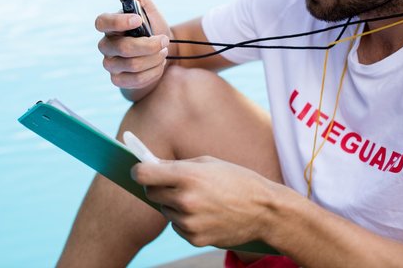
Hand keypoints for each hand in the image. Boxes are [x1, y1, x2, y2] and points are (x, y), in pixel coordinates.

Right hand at [96, 0, 170, 89]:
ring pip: (132, 65)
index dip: (118, 22)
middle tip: (164, 41)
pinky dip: (152, 72)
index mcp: (110, 26)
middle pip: (123, 48)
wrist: (162, 54)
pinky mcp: (118, 80)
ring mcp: (110, 64)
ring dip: (154, 58)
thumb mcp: (149, 11)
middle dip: (149, 45)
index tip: (138, 20)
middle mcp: (106, 45)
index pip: (102, 22)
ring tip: (163, 52)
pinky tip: (159, 65)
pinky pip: (135, 80)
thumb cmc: (152, 30)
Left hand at [131, 156, 281, 247]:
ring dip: (173, 204)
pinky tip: (204, 213)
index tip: (139, 170)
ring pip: (164, 210)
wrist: (264, 210)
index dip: (138, 171)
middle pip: (150, 192)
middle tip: (172, 183)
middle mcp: (185, 199)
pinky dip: (184, 220)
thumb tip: (151, 167)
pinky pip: (177, 226)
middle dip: (158, 186)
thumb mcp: (208, 163)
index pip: (144, 174)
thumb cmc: (237, 180)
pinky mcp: (194, 238)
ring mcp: (189, 221)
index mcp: (188, 175)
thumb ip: (178, 165)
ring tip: (198, 199)